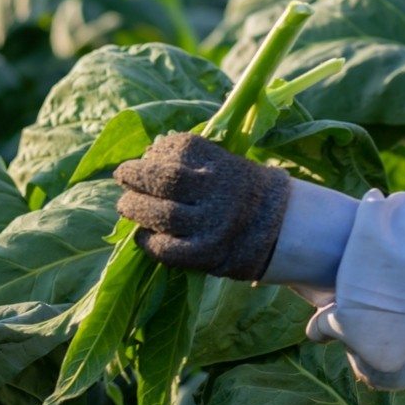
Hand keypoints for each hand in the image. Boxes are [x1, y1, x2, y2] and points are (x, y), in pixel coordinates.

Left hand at [113, 131, 290, 280]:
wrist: (282, 231)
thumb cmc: (243, 192)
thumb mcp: (228, 163)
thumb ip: (192, 160)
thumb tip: (148, 155)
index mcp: (224, 164)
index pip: (181, 149)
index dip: (157, 152)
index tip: (147, 155)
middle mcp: (219, 192)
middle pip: (167, 180)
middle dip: (137, 176)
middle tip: (122, 176)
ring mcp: (212, 226)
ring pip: (162, 215)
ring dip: (135, 208)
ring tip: (125, 205)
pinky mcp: (206, 255)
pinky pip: (167, 250)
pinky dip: (147, 241)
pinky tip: (142, 235)